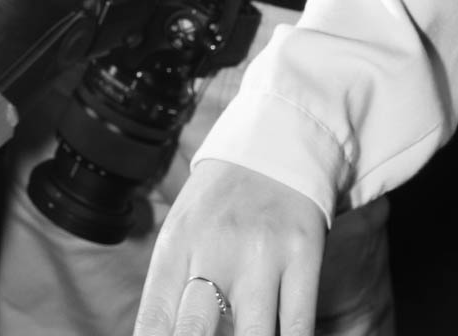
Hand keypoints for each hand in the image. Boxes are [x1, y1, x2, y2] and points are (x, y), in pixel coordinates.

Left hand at [134, 160, 325, 335]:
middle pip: (193, 331)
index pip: (154, 322)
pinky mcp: (303, 252)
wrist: (273, 140)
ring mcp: (261, 252)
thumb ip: (173, 291)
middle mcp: (215, 247)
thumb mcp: (182, 233)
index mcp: (177, 244)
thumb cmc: (219, 203)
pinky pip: (299, 325)